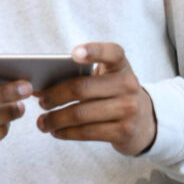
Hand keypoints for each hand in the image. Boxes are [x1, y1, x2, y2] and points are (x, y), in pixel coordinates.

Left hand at [35, 43, 155, 155]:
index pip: (111, 52)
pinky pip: (87, 132)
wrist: (144, 121)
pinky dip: (66, 133)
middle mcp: (128, 84)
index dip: (93, 51)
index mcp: (121, 66)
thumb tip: (40, 89)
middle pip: (82, 88)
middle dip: (55, 96)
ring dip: (56, 119)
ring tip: (42, 123)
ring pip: (80, 114)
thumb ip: (80, 77)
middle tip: (41, 102)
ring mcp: (129, 109)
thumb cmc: (113, 95)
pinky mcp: (124, 131)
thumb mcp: (106, 79)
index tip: (74, 53)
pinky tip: (57, 132)